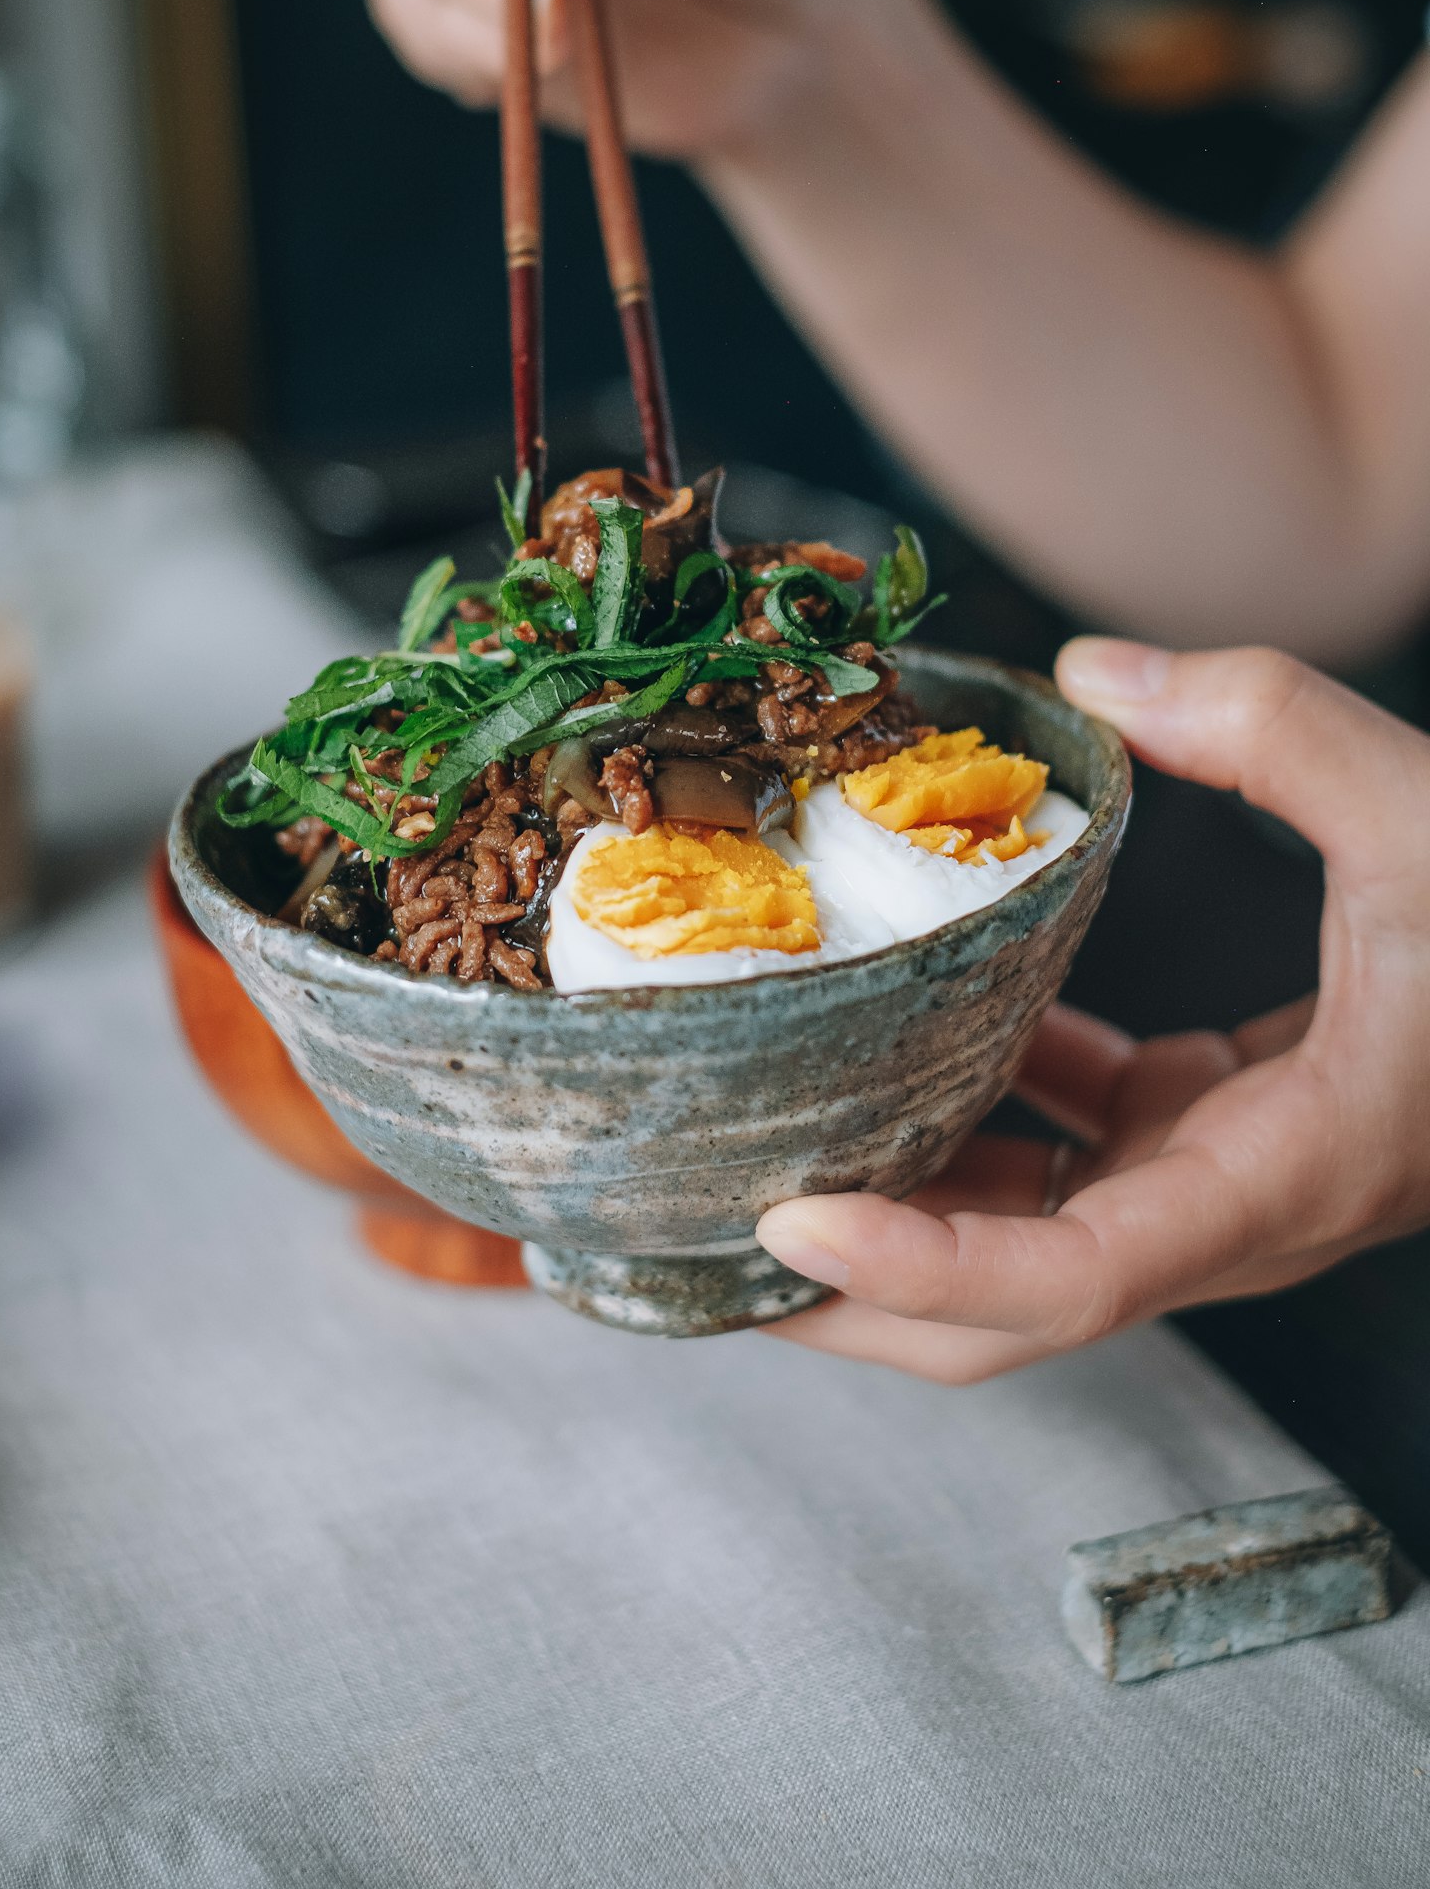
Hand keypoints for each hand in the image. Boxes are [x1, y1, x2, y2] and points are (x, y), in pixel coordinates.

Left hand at [757, 640, 1429, 1382]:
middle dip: (854, 1298)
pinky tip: (911, 1009)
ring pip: (1027, 1232)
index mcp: (1287, 1172)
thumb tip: (1093, 673)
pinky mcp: (1219, 1126)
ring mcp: (1222, 1176)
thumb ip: (1270, 728)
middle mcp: (1239, 1207)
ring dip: (893, 1197)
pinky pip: (1069, 1139)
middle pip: (1014, 1308)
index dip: (925, 1266)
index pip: (1080, 1274)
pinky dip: (978, 1097)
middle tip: (693, 1240)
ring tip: (748, 1129)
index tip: (785, 1219)